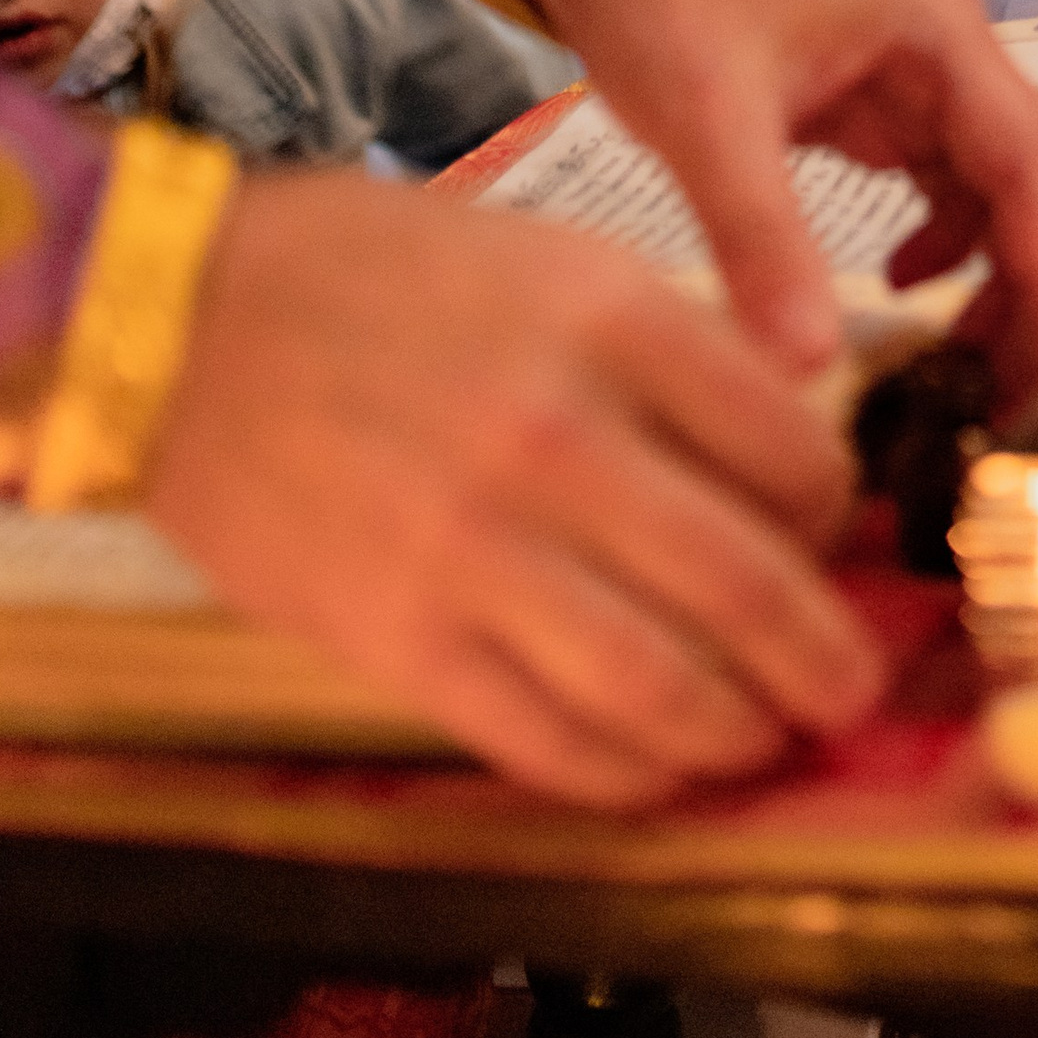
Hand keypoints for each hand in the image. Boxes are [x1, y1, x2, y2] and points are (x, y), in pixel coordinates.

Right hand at [147, 166, 878, 806]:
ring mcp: (473, 553)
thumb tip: (791, 452)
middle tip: (854, 685)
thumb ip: (675, 349)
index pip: (790, 448)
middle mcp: (556, 440)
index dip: (838, 515)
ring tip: (769, 736)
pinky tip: (660, 768)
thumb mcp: (557, 260)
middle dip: (826, 656)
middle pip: (746, 586)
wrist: (184, 323)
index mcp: (611, 323)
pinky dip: (626, 777)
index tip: (839, 538)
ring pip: (659, 689)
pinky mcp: (398, 643)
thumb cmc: (384, 277)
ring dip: (741, 732)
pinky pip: (546, 743)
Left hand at [494, 0, 1037, 397]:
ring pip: (1004, 182)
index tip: (1033, 378)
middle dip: (1037, 287)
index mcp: (936, 27)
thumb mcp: (703, 116)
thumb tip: (808, 370)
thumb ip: (761, 237)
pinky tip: (899, 284)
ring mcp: (923, 61)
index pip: (1035, 167)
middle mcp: (952, 40)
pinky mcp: (885, 86)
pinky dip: (948, 240)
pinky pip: (950, 176)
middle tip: (1000, 396)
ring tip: (957, 366)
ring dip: (999, 270)